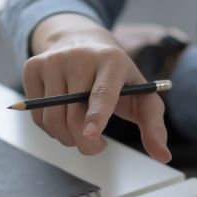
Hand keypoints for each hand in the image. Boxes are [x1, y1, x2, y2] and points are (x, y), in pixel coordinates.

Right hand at [24, 14, 170, 162]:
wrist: (81, 40)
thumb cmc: (116, 76)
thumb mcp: (140, 94)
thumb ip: (153, 125)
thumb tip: (163, 156)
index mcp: (112, 60)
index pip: (103, 92)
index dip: (97, 114)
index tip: (92, 133)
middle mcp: (80, 56)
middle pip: (74, 115)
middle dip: (85, 143)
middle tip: (96, 147)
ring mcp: (52, 60)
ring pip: (52, 119)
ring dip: (66, 138)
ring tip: (81, 132)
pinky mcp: (32, 66)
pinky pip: (36, 115)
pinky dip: (50, 127)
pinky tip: (64, 116)